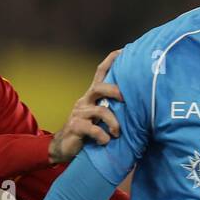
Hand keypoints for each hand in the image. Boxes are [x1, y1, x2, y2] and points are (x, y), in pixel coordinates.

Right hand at [48, 49, 122, 163]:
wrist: (63, 148)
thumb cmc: (87, 133)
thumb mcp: (98, 118)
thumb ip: (111, 109)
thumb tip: (135, 104)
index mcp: (91, 96)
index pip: (100, 73)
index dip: (110, 61)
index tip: (123, 51)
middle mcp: (84, 101)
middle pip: (99, 87)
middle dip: (114, 90)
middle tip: (125, 99)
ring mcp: (79, 113)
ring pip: (100, 111)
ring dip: (113, 123)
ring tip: (117, 133)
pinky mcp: (75, 126)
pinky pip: (93, 129)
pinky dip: (102, 136)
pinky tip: (105, 141)